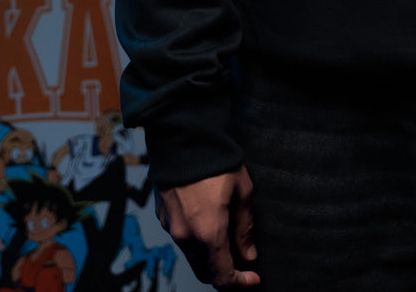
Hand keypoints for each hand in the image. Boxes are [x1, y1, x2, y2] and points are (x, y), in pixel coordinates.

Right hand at [156, 166, 260, 287]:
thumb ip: (244, 227)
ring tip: (227, 244)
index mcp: (208, 233)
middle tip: (241, 266)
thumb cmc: (216, 161)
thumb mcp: (241, 191)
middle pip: (204, 272)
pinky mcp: (163, 216)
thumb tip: (249, 255)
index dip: (239, 283)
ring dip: (209, 259)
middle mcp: (186, 237)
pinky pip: (181, 239)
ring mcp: (171, 228)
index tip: (253, 278)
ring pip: (191, 257)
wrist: (182, 138)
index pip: (222, 276)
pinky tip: (207, 226)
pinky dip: (196, 243)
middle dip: (224, 275)